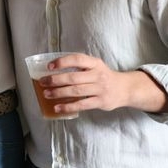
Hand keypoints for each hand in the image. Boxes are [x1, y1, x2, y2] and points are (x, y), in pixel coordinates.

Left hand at [36, 54, 167, 114]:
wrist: (125, 89)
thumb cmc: (104, 77)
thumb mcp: (95, 66)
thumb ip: (79, 67)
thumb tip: (52, 71)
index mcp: (95, 63)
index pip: (78, 59)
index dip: (62, 62)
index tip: (49, 66)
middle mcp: (98, 75)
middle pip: (73, 77)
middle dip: (55, 80)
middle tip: (43, 82)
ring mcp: (100, 89)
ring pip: (76, 91)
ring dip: (59, 93)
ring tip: (46, 94)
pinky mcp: (101, 102)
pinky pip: (82, 104)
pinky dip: (68, 107)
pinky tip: (58, 108)